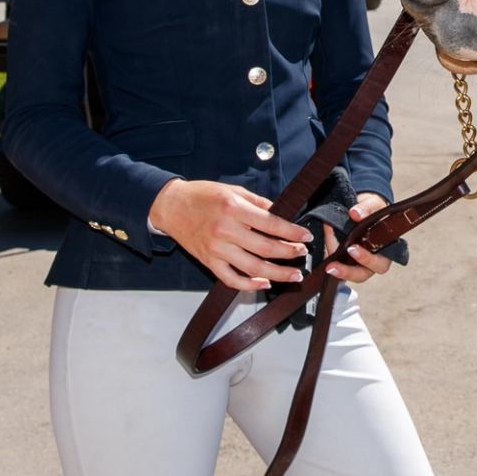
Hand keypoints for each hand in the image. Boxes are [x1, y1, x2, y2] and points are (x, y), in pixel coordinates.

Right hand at [147, 178, 312, 291]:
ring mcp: (216, 249)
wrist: (170, 206)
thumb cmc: (202, 195)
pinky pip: (231, 279)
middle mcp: (226, 231)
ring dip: (277, 274)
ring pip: (253, 268)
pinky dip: (249, 285)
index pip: (271, 224)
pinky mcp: (208, 262)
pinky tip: (264, 283)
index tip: (305, 237)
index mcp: (234, 209)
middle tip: (302, 254)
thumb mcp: (233, 190)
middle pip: (266, 248)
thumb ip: (258, 202)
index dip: (292, 232)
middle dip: (289, 253)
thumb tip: (280, 212)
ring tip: (294, 275)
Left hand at [324, 192, 396, 283]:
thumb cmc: (375, 211)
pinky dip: (329, 255)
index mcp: (386, 252)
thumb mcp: (374, 205)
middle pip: (361, 275)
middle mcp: (372, 262)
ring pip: (347, 272)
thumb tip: (355, 213)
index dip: (367, 260)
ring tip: (326, 256)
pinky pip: (337, 264)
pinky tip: (325, 239)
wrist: (364, 209)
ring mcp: (357, 263)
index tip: (351, 249)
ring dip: (335, 267)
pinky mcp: (345, 261)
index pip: (380, 264)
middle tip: (332, 266)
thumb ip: (367, 208)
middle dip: (347, 271)